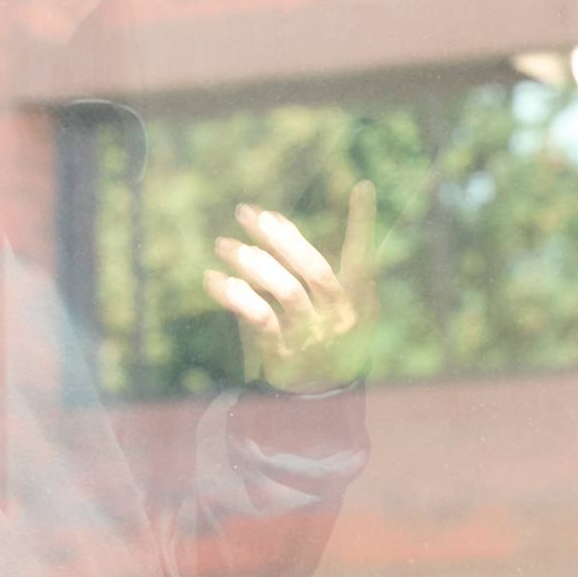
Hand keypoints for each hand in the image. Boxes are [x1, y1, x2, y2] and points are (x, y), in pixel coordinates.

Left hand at [202, 182, 379, 393]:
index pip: (363, 256)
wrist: (319, 391)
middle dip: (280, 237)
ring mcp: (312, 334)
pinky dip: (234, 296)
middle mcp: (338, 315)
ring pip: (284, 291)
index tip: (363, 186)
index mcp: (356, 298)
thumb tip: (271, 217)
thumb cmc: (323, 330)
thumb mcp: (333, 300)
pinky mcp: (284, 352)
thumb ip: (304, 259)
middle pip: (312, 269)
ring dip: (251, 263)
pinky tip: (213, 279)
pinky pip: (258, 317)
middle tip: (247, 213)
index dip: (364, 223)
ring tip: (222, 245)